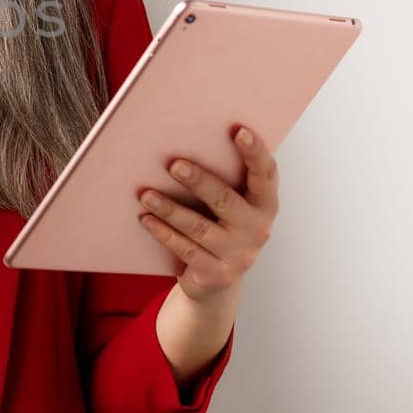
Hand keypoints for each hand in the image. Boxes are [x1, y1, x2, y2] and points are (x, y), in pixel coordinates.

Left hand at [136, 124, 279, 304]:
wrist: (218, 282)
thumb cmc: (221, 227)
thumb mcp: (231, 205)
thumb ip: (223, 177)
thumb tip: (186, 138)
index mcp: (264, 205)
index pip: (266, 174)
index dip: (255, 153)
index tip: (240, 130)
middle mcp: (257, 229)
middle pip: (226, 200)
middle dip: (199, 181)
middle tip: (174, 164)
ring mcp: (238, 255)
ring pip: (199, 228)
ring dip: (170, 209)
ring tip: (146, 194)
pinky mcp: (216, 274)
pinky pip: (186, 250)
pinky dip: (163, 233)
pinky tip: (146, 218)